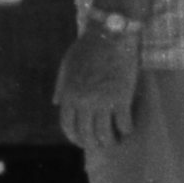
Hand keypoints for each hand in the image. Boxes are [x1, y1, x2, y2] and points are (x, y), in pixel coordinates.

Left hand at [56, 25, 143, 155]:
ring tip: (116, 141)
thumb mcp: (66, 66)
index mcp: (68, 94)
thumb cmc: (87, 49)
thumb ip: (60, 86)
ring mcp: (102, 101)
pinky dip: (126, 129)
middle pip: (86, 133)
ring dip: (111, 141)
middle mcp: (83, 101)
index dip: (74, 137)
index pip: (67, 124)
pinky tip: (128, 129)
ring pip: (105, 133)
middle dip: (93, 143)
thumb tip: (55, 103)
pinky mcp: (121, 98)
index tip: (82, 142)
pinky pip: (123, 123)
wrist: (109, 36)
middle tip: (102, 145)